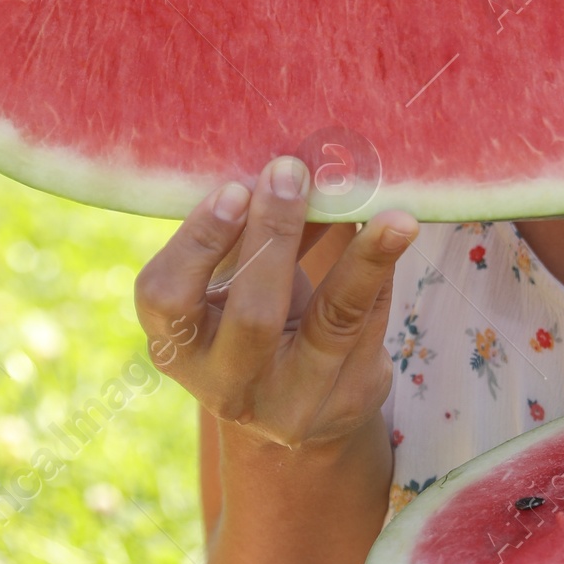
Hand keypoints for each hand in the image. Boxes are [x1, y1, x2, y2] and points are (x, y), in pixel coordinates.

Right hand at [133, 156, 416, 450]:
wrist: (301, 400)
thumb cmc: (254, 316)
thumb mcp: (234, 282)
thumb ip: (246, 233)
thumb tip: (288, 159)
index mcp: (177, 348)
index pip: (166, 298)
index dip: (198, 242)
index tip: (233, 189)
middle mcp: (227, 386)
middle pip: (253, 315)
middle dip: (274, 236)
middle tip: (293, 173)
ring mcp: (292, 404)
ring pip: (331, 322)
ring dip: (361, 259)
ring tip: (391, 216)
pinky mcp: (349, 398)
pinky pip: (371, 321)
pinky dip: (382, 268)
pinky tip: (397, 230)